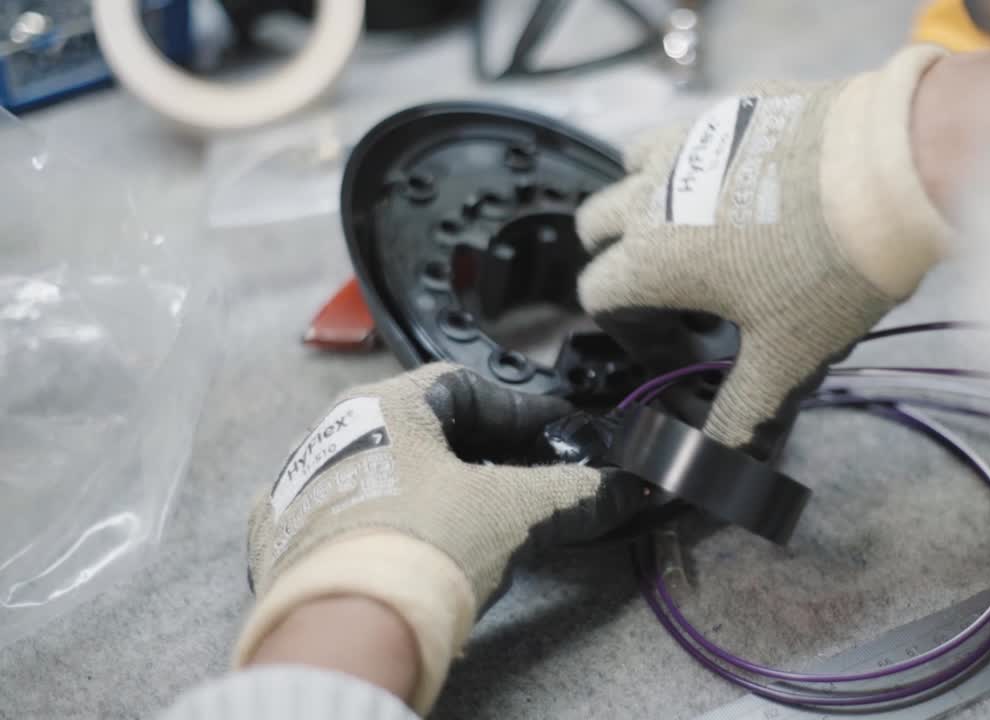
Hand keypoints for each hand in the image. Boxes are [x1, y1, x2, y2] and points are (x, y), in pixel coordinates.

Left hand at [236, 363, 644, 711]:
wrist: (345, 627)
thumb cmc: (422, 546)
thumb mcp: (512, 511)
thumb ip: (569, 491)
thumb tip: (614, 487)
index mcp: (384, 404)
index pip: (469, 390)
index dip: (523, 415)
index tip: (555, 438)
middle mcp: (332, 433)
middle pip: (424, 432)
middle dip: (478, 455)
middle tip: (520, 482)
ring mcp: (300, 488)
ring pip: (382, 474)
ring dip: (428, 490)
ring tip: (470, 523)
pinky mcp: (283, 540)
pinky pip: (342, 520)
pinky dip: (381, 528)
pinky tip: (409, 551)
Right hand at [576, 46, 950, 457]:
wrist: (891, 174)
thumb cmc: (829, 268)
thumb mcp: (785, 355)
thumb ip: (743, 411)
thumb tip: (721, 458)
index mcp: (650, 259)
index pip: (597, 294)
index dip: (631, 330)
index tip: (680, 347)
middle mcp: (652, 193)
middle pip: (596, 224)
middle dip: (620, 258)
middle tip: (679, 287)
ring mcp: (689, 140)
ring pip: (632, 164)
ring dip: (644, 195)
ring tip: (699, 226)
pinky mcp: (732, 107)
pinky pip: (693, 130)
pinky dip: (700, 158)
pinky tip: (750, 184)